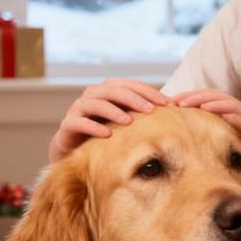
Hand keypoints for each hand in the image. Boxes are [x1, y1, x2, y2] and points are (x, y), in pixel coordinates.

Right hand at [49, 79, 170, 162]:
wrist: (75, 154)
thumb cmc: (105, 138)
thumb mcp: (125, 126)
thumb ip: (141, 116)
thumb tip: (173, 111)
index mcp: (107, 92)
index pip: (129, 85)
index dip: (148, 91)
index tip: (167, 103)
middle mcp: (91, 96)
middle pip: (112, 89)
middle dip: (133, 98)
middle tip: (151, 110)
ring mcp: (77, 109)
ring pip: (95, 103)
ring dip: (113, 111)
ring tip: (129, 122)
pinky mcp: (67, 126)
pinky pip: (78, 122)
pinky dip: (93, 126)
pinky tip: (107, 134)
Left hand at [172, 89, 240, 197]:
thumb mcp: (221, 149)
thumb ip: (207, 138)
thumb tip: (179, 138)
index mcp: (236, 114)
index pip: (211, 98)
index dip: (191, 96)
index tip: (171, 101)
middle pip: (218, 96)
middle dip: (196, 96)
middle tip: (176, 101)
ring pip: (230, 104)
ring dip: (210, 103)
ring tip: (192, 105)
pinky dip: (231, 116)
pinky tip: (216, 115)